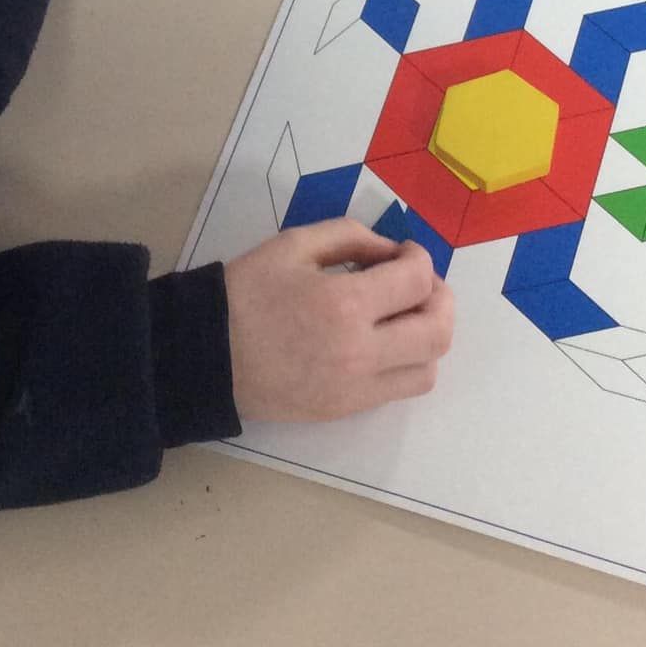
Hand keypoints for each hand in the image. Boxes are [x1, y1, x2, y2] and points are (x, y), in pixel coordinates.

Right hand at [224, 220, 454, 423]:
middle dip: (439, 299)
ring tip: (405, 317)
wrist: (205, 356)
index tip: (404, 253)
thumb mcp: (294, 244)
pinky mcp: (346, 410)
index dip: (420, 259)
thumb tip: (391, 252)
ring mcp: (356, 388)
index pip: (418, 282)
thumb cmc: (246, 292)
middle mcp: (360, 353)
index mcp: (345, 304)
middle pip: (438, 332)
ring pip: (429, 368)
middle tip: (419, 284)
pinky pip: (400, 390)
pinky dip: (406, 363)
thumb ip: (351, 236)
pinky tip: (384, 343)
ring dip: (428, 337)